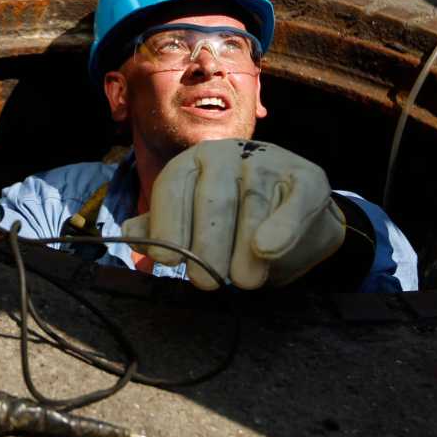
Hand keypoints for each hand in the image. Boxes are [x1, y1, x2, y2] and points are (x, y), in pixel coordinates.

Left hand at [122, 140, 344, 289]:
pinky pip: (294, 202)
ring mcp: (268, 162)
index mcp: (191, 162)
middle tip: (206, 282)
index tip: (169, 261)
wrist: (293, 211)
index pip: (173, 189)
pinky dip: (282, 227)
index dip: (168, 226)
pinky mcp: (306, 177)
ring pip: (252, 206)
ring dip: (245, 249)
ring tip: (243, 280)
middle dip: (207, 245)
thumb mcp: (191, 222)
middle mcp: (227, 154)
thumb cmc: (231, 220)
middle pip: (212, 201)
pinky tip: (267, 249)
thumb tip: (130, 232)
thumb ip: (162, 228)